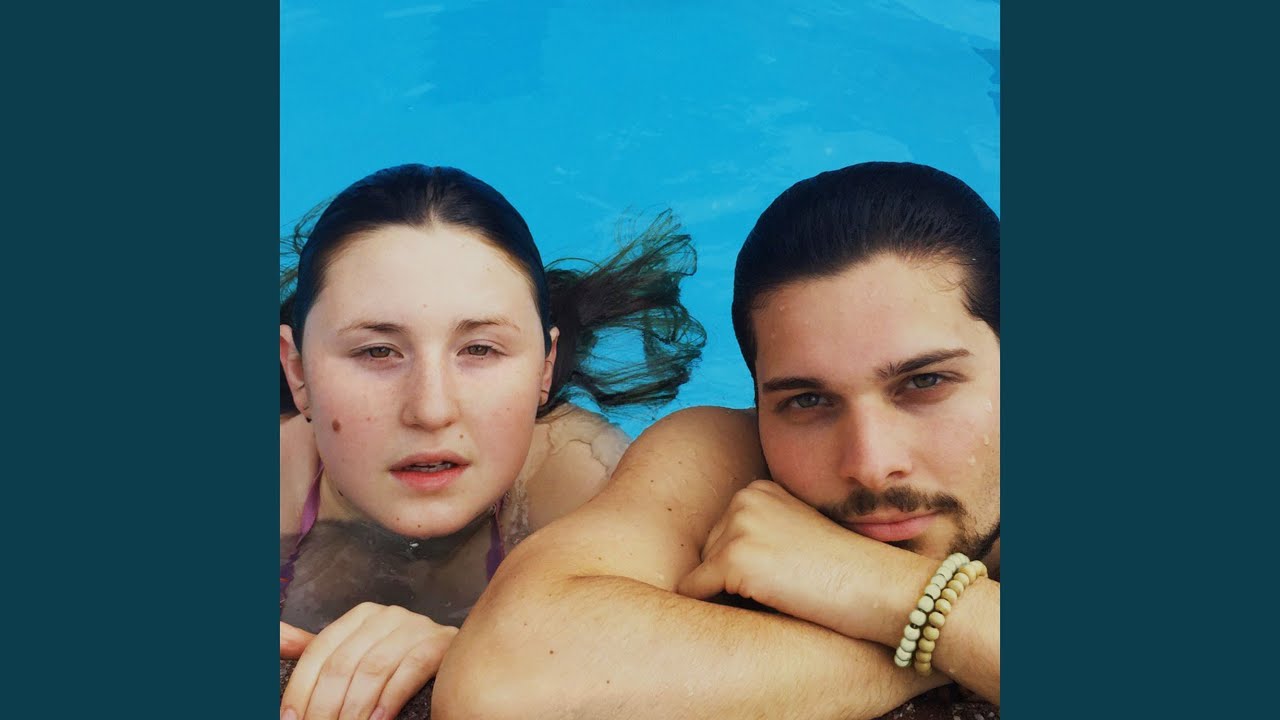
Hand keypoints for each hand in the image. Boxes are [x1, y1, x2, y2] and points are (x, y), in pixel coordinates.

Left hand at [280, 602, 457, 719]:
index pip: (320, 650)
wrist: (455, 662)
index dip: (300, 688)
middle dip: (324, 706)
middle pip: (342, 663)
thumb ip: (315, 649)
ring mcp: (416, 627)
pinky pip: (409, 670)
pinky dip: (389, 699)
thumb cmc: (397, 664)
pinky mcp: (441, 643)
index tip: (290, 719)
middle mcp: (387, 616)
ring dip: (354, 710)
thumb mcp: (353, 653)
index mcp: (360, 616)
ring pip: (372, 669)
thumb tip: (276, 637)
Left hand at [676, 479, 920, 643]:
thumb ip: (758, 531)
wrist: (878, 586)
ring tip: (775, 596)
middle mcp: (744, 498)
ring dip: (727, 594)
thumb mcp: (795, 533)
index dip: (743, 565)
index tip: (779, 574)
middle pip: (706, 552)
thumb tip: (708, 561)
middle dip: (730, 578)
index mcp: (758, 488)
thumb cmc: (842, 571)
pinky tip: (753, 609)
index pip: (720, 535)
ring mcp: (738, 526)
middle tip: (779, 589)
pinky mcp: (733, 558)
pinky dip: (709, 608)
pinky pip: (693, 590)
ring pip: (701, 573)